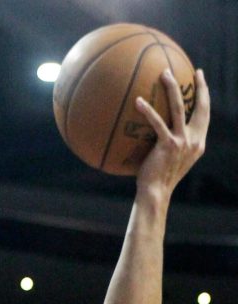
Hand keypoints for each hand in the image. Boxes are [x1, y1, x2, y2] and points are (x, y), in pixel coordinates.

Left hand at [135, 68, 208, 199]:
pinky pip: (157, 123)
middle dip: (200, 87)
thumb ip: (174, 143)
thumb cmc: (158, 178)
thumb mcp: (172, 160)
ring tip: (165, 73)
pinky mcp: (168, 145)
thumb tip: (160, 128)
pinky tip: (139, 101)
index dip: (204, 96)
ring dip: (173, 88)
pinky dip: (148, 110)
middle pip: (201, 107)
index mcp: (198, 143)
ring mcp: (182, 142)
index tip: (201, 80)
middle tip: (195, 71)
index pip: (205, 115)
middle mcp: (194, 140)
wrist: (156, 193)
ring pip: (180, 108)